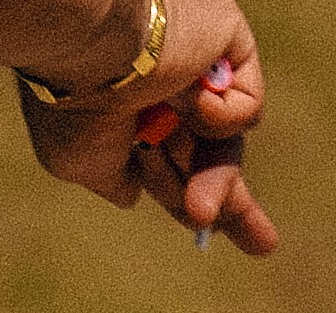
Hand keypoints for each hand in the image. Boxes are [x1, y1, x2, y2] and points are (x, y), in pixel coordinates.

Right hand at [21, 0, 275, 255]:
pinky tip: (184, 100)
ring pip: (228, 140)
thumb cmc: (72, 104)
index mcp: (128, 109)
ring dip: (214, 180)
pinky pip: (247, 107)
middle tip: (263, 247)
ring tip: (201, 213)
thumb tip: (132, 196)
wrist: (88, 47)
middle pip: (212, 151)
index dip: (192, 195)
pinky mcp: (231, 41)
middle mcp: (166, 83)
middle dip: (230, 200)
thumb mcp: (80, 162)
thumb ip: (112, 178)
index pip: (173, 158)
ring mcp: (201, 61)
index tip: (209, 229)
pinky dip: (218, 118)